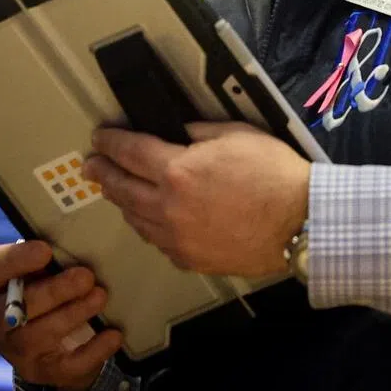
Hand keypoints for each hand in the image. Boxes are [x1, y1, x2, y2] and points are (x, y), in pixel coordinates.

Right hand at [0, 240, 122, 390]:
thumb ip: (57, 248)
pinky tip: (113, 335)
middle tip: (87, 276)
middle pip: (19, 305)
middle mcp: (0, 318)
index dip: (16, 259)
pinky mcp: (42, 369)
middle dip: (55, 290)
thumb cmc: (50, 284)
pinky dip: (92, 351)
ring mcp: (17, 348)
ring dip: (72, 314)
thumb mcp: (46, 265)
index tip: (45, 249)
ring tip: (100, 296)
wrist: (52, 338)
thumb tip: (89, 225)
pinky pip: (65, 366)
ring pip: (37, 336)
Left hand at [83, 121, 310, 277]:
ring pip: (135, 219)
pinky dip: (149, 226)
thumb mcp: (236, 133)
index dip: (111, 142)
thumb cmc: (273, 172)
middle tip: (92, 165)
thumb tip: (178, 132)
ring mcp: (176, 238)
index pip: (130, 152)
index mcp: (177, 170)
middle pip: (122, 188)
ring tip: (117, 191)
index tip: (100, 137)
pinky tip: (151, 219)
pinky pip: (158, 241)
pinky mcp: (189, 258)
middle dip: (103, 173)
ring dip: (122, 201)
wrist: (298, 221)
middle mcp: (167, 206)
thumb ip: (198, 131)